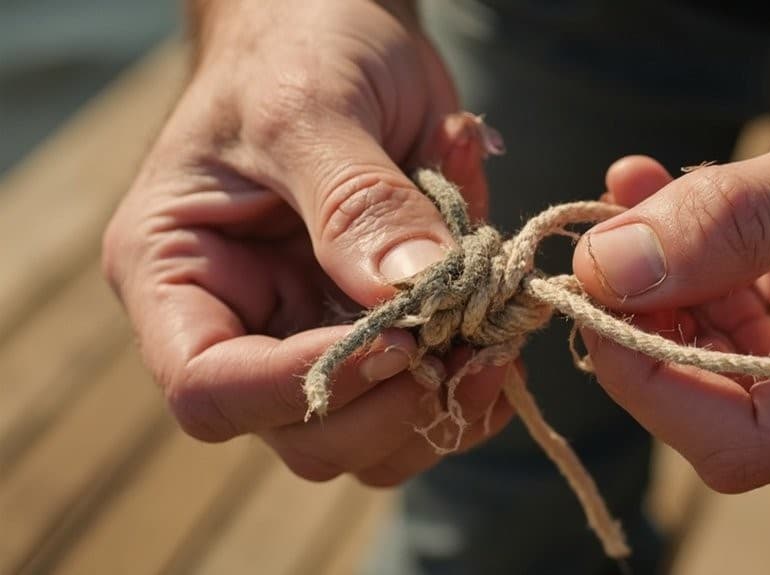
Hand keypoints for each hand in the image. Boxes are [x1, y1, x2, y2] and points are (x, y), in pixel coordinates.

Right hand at [103, 0, 513, 485]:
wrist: (341, 27)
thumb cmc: (297, 48)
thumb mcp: (311, 107)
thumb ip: (354, 204)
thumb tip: (408, 297)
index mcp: (180, 274)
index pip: (210, 388)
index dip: (301, 386)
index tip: (396, 339)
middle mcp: (244, 322)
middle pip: (300, 436)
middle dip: (390, 407)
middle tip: (467, 346)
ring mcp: (317, 334)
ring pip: (373, 440)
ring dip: (445, 406)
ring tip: (497, 334)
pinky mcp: (385, 331)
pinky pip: (429, 400)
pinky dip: (478, 380)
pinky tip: (504, 323)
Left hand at [572, 1, 769, 491]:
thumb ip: (732, 221)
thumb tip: (610, 271)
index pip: (749, 441)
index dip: (654, 387)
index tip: (596, 304)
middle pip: (705, 405)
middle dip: (640, 326)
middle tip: (600, 243)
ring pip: (687, 356)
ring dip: (641, 278)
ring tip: (632, 193)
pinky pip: (697, 304)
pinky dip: (660, 251)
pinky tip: (645, 185)